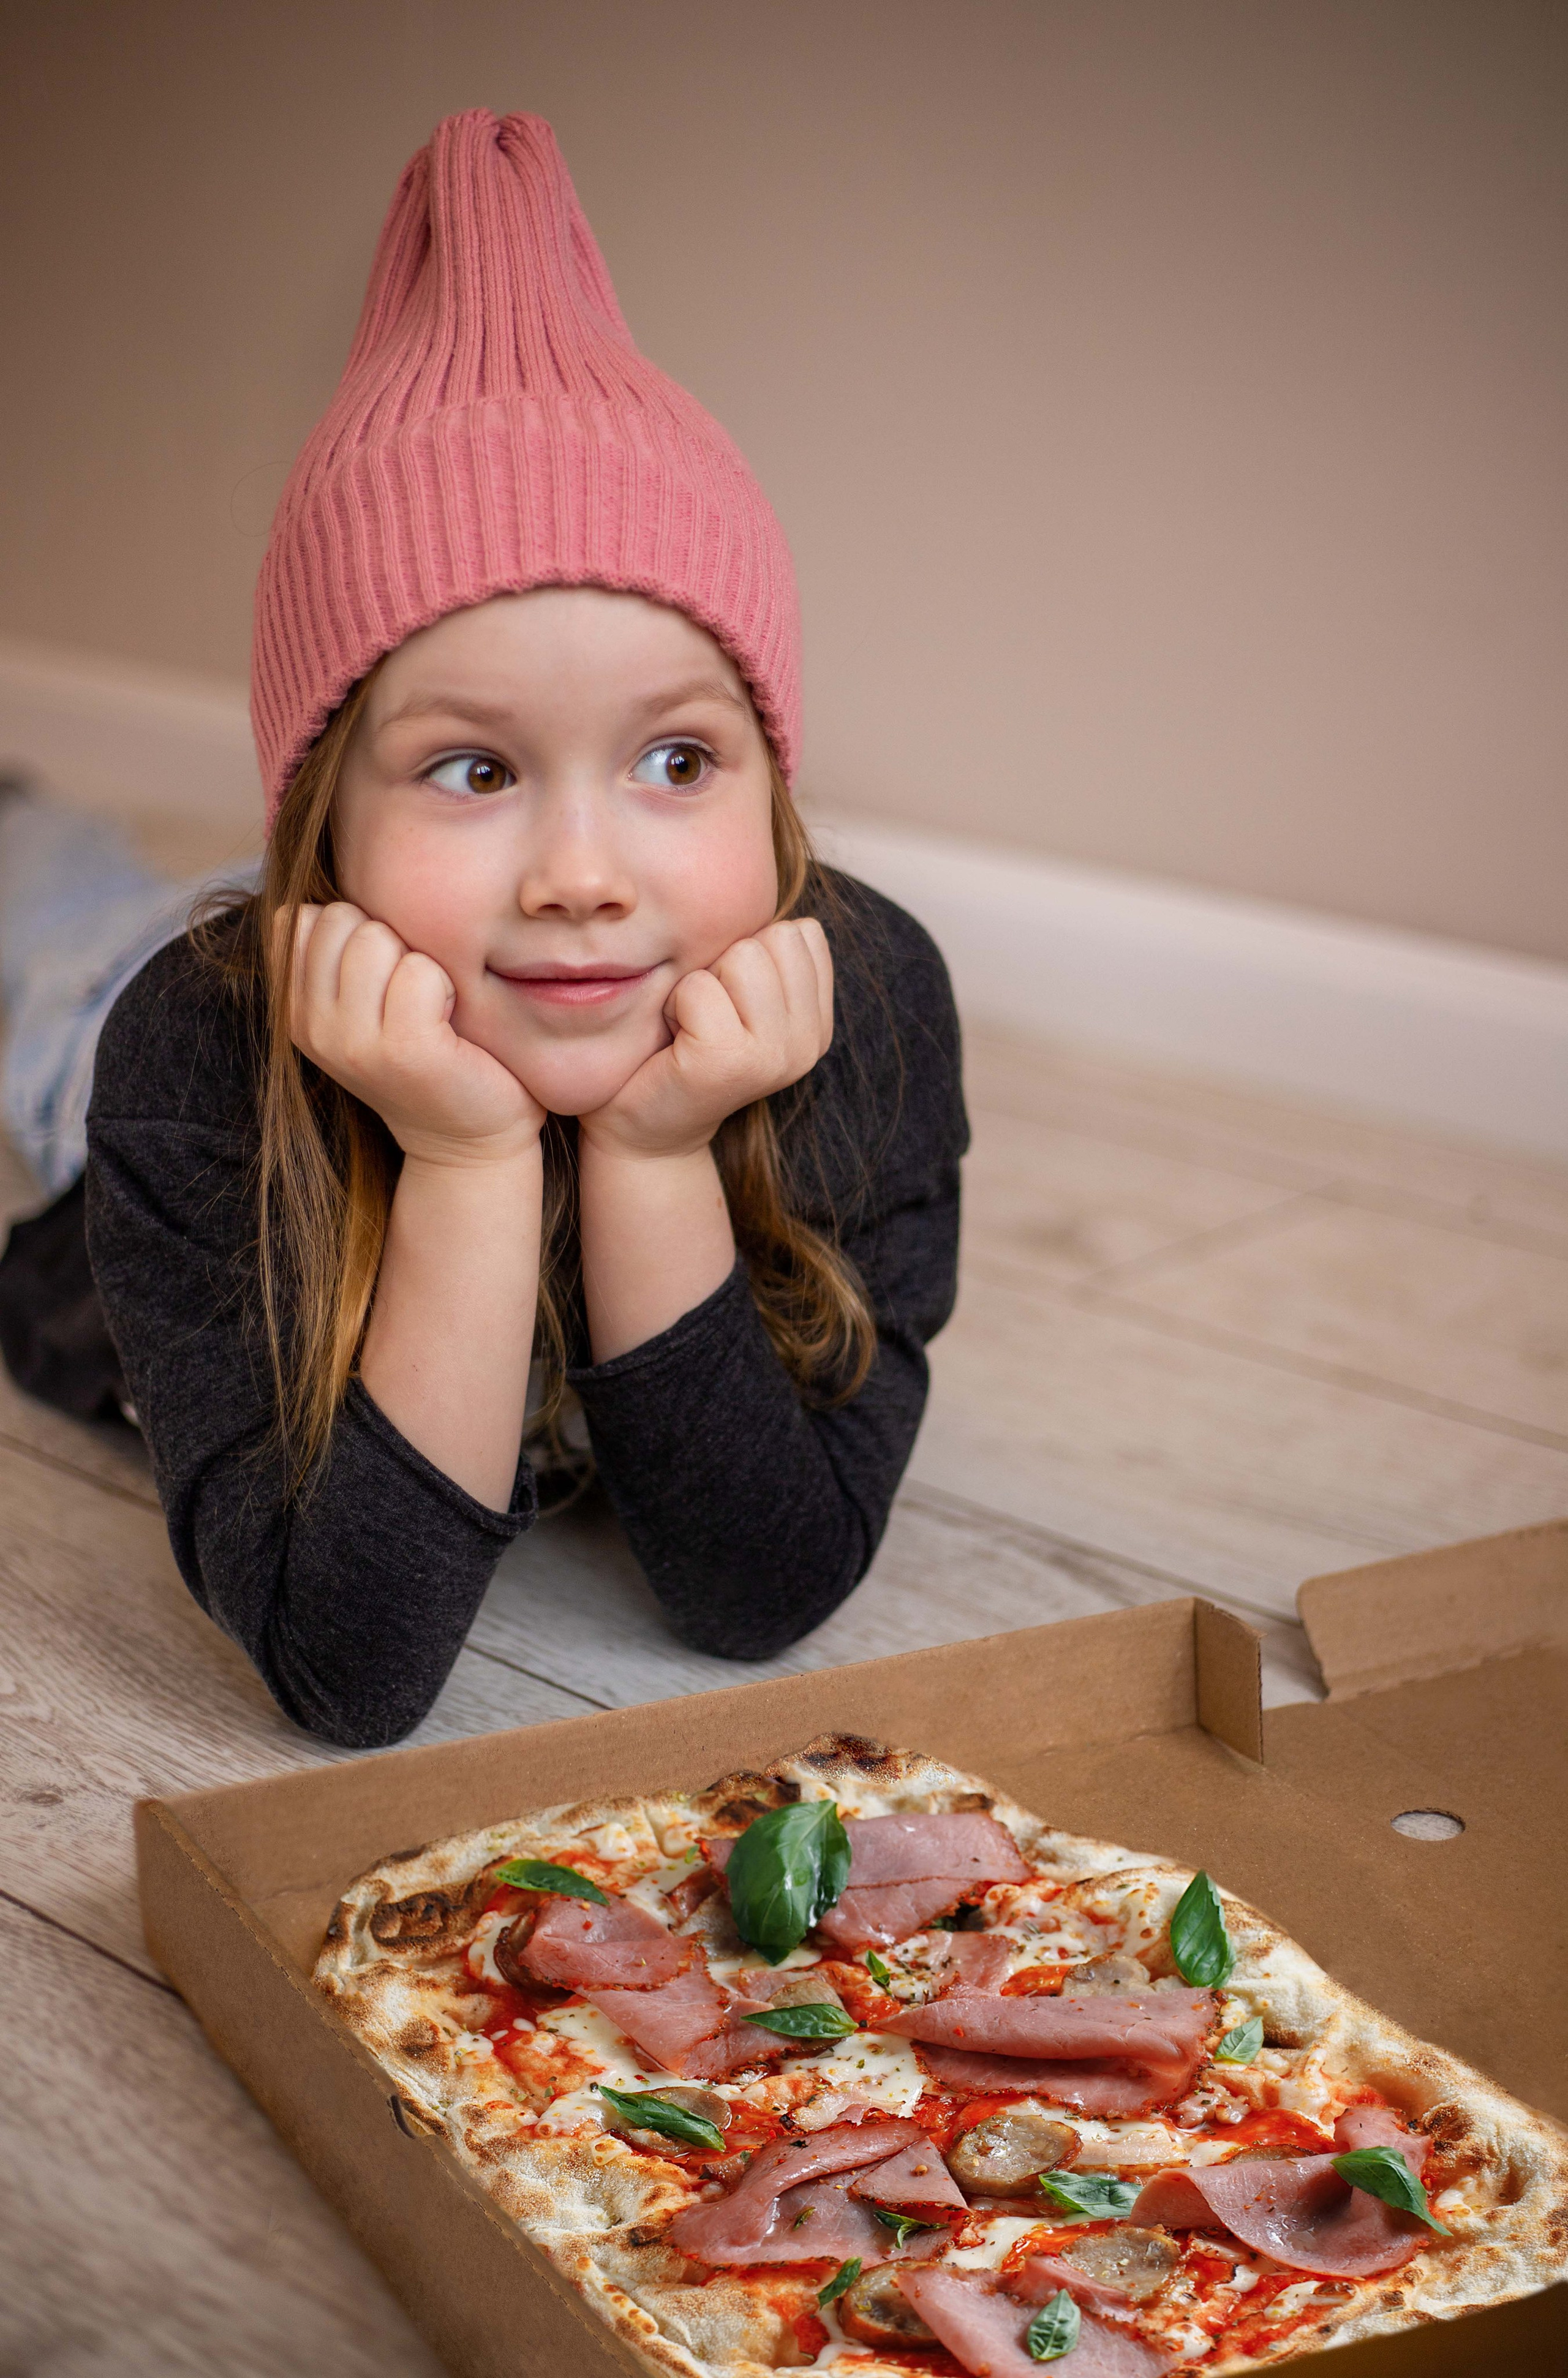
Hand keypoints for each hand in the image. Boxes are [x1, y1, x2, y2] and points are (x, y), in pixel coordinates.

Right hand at [284, 903, 543, 1165]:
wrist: (471, 1137)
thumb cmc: (431, 1051)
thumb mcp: (367, 999)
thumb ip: (339, 949)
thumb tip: (322, 873)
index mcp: (295, 1009)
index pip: (302, 917)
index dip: (356, 930)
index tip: (383, 980)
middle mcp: (312, 1028)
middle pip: (341, 918)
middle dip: (390, 941)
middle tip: (414, 997)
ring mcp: (352, 1044)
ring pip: (377, 938)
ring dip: (420, 963)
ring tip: (433, 1010)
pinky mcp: (402, 1051)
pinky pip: (421, 971)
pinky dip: (448, 986)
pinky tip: (451, 1023)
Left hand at [578, 917, 833, 1159]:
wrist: (645, 1128)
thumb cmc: (682, 1047)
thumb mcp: (738, 996)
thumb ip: (768, 958)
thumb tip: (757, 884)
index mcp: (818, 1022)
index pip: (802, 932)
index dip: (750, 952)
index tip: (728, 1001)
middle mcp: (810, 1043)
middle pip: (774, 936)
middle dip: (725, 963)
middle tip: (704, 1015)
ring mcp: (776, 1056)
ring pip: (742, 955)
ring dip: (700, 983)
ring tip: (691, 1025)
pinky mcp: (729, 1063)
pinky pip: (699, 989)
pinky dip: (676, 1006)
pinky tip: (675, 1042)